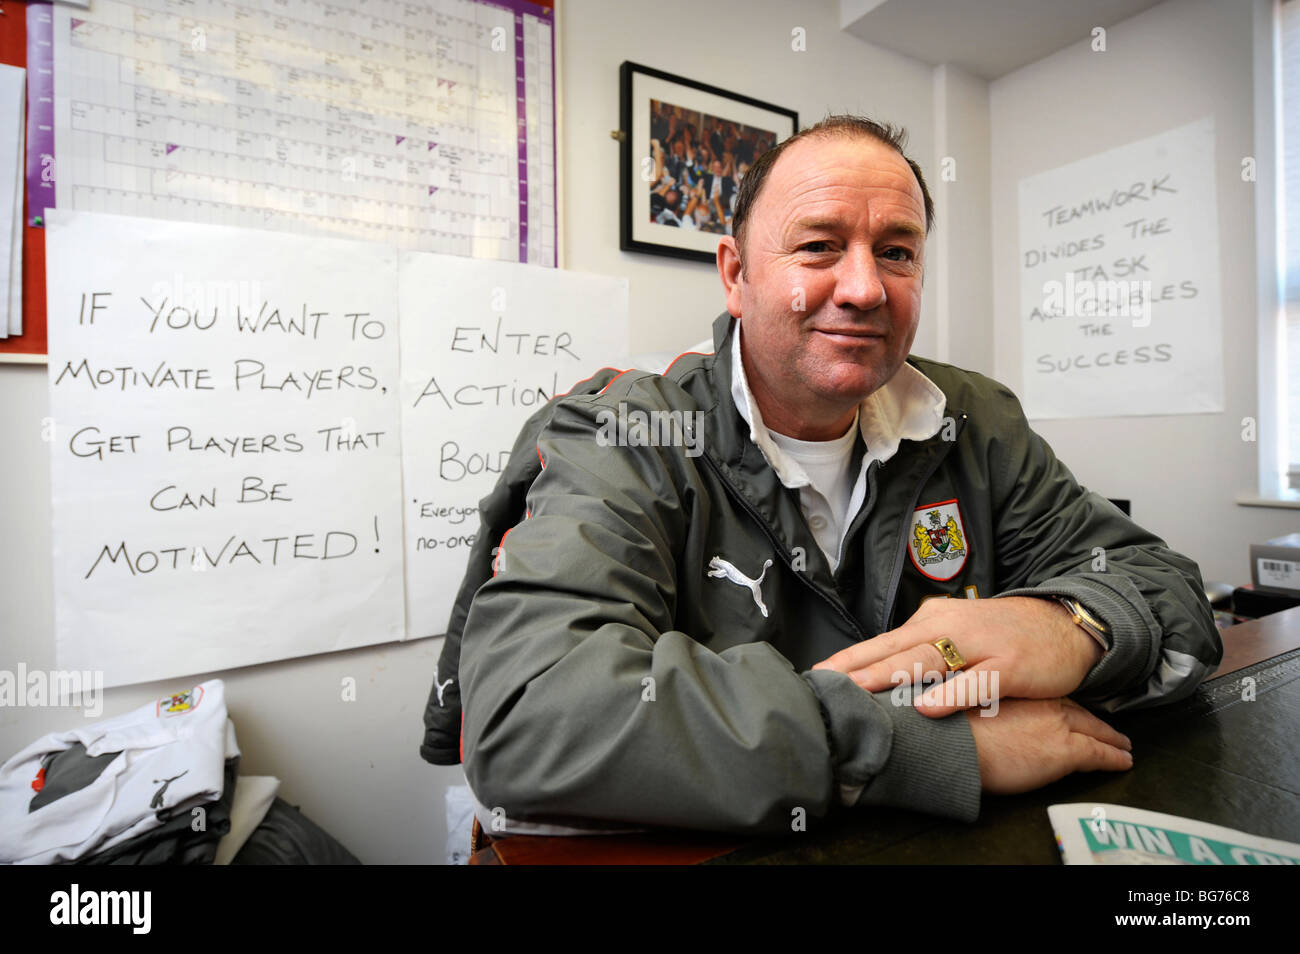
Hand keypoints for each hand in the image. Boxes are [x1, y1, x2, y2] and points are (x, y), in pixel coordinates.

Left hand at [812, 596, 1103, 716]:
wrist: (1066, 624)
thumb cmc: (1004, 635)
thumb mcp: (958, 636)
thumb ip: (922, 651)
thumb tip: (879, 673)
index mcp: (933, 621)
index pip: (883, 641)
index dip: (850, 658)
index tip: (817, 675)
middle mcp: (950, 628)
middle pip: (895, 648)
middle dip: (857, 666)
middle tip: (823, 684)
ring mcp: (980, 645)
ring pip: (928, 660)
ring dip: (890, 675)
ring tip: (858, 690)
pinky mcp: (1010, 665)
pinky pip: (976, 682)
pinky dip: (950, 694)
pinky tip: (926, 707)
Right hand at [966, 697, 1131, 793]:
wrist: (953, 741)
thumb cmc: (950, 728)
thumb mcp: (965, 707)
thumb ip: (984, 710)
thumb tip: (980, 717)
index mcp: (1022, 694)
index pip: (1053, 700)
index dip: (1065, 707)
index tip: (1071, 712)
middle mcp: (1044, 704)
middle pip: (1076, 713)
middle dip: (1092, 721)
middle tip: (1107, 729)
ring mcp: (1058, 726)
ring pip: (1093, 730)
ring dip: (1109, 737)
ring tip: (1122, 745)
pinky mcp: (1067, 750)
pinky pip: (1100, 754)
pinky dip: (1115, 758)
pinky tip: (1124, 761)